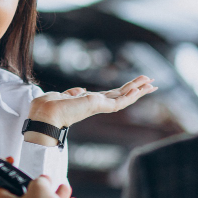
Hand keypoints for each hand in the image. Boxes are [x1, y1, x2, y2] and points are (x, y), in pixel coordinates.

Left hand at [26, 76, 156, 144]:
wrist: (44, 115)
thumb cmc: (48, 107)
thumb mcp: (62, 95)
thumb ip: (73, 93)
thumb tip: (80, 90)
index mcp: (88, 102)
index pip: (111, 95)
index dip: (123, 89)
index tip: (134, 84)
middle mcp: (96, 105)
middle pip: (121, 95)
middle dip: (136, 88)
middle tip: (151, 82)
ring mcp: (99, 107)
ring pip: (124, 98)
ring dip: (138, 90)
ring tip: (152, 83)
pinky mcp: (99, 107)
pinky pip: (119, 101)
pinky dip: (130, 95)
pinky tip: (140, 88)